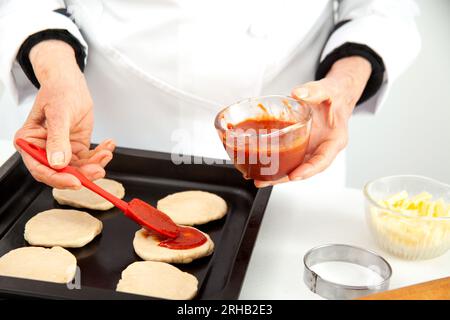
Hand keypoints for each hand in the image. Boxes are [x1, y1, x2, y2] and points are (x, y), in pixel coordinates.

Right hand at [14, 40, 114, 188]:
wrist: (71, 83)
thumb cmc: (58, 92)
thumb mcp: (58, 114)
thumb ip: (57, 139)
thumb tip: (57, 162)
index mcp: (29, 142)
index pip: (40, 169)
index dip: (58, 179)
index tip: (75, 182)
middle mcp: (44, 149)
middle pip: (62, 173)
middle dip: (82, 174)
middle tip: (98, 170)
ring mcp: (61, 150)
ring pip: (78, 168)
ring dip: (95, 164)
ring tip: (106, 153)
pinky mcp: (76, 148)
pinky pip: (89, 159)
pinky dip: (100, 155)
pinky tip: (108, 146)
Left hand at [255, 56, 371, 187]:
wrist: (335, 95)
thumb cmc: (335, 96)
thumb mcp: (328, 90)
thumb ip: (315, 91)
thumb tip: (298, 93)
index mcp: (334, 140)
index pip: (322, 160)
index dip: (308, 170)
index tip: (294, 175)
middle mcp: (321, 148)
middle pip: (304, 169)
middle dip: (285, 178)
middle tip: (266, 181)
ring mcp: (310, 148)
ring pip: (294, 166)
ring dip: (277, 175)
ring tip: (259, 179)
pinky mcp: (300, 145)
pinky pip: (288, 156)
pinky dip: (275, 161)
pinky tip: (260, 165)